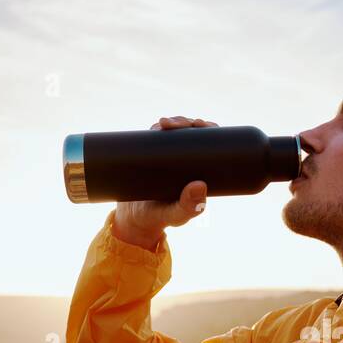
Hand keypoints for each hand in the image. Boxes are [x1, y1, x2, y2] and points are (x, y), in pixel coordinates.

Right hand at [112, 116, 218, 247]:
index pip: (209, 145)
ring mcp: (166, 157)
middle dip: (187, 123)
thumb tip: (200, 185)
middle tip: (181, 124)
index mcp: (198, 171)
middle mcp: (185, 161)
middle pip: (191, 134)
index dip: (209, 130)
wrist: (133, 220)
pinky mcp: (150, 156)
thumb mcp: (176, 215)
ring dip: (173, 122)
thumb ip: (188, 206)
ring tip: (165, 124)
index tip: (203, 125)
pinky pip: (155, 137)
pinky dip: (157, 128)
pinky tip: (159, 124)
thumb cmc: (160, 218)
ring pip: (173, 132)